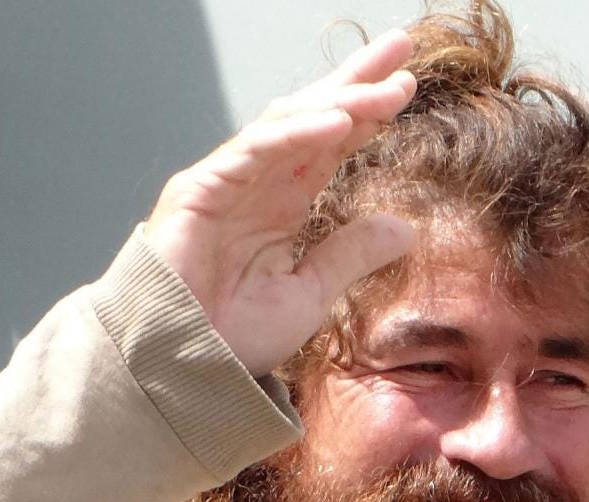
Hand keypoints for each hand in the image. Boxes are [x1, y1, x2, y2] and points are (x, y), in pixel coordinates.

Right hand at [145, 30, 417, 376]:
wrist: (180, 369)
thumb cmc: (233, 337)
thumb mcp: (309, 294)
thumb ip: (350, 255)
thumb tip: (405, 228)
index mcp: (282, 204)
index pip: (331, 142)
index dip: (368, 112)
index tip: (408, 84)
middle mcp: (257, 183)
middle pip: (312, 116)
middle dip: (357, 80)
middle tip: (403, 45)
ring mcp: (226, 182)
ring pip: (288, 125)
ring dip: (340, 100)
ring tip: (388, 86)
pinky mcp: (200, 192)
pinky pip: (253, 152)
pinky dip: (296, 134)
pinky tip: (339, 122)